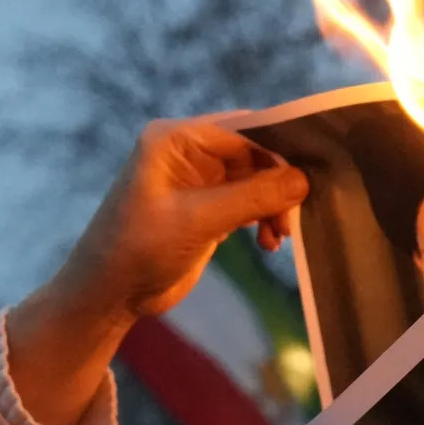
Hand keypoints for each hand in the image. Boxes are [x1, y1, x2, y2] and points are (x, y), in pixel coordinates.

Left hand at [8, 117, 306, 424]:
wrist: (109, 294)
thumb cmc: (139, 249)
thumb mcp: (198, 221)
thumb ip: (252, 198)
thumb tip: (303, 180)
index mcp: (175, 139)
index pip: (242, 129)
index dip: (279, 148)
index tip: (314, 169)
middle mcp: (188, 152)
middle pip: (253, 153)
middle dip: (279, 181)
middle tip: (297, 212)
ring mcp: (199, 181)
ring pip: (255, 181)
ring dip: (274, 205)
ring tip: (281, 236)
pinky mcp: (207, 209)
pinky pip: (248, 204)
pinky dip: (263, 220)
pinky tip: (269, 243)